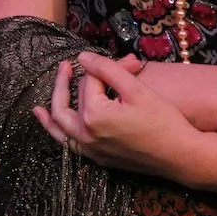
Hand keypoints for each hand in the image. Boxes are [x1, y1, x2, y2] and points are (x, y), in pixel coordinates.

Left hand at [32, 53, 197, 177]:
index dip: (107, 67)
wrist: (178, 155)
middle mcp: (85, 134)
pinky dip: (58, 134)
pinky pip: (69, 145)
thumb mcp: (136, 89)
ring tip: (38, 107)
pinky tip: (55, 128)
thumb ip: (107, 69)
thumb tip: (83, 57)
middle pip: (68, 102)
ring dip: (50, 114)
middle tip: (65, 66)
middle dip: (67, 82)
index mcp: (94, 114)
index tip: (128, 63)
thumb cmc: (162, 120)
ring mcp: (90, 149)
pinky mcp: (97, 158)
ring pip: (60, 129)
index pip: (90, 81)